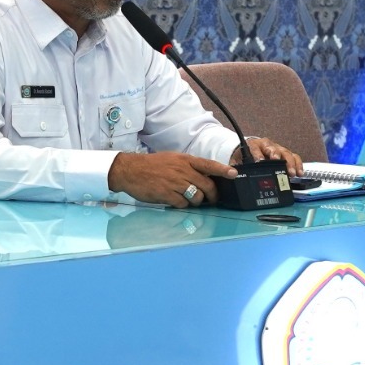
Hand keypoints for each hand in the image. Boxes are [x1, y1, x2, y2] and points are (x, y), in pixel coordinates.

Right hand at [108, 151, 237, 207]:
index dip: (223, 170)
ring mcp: (175, 183)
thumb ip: (187, 167)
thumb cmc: (151, 165)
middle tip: (212, 200)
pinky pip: (182, 204)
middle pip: (207, 186)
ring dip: (195, 201)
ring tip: (187, 199)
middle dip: (212, 196)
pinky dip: (181, 205)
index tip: (234, 174)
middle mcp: (182, 170)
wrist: (130, 170)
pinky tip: (173, 200)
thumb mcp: (172, 159)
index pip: (209, 165)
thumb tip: (202, 178)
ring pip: (197, 197)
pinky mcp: (167, 194)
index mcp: (185, 160)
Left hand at [230, 137, 303, 176]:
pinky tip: (299, 173)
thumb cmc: (245, 156)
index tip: (259, 161)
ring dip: (290, 163)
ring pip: (286, 152)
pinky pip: (294, 157)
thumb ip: (236, 166)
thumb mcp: (238, 160)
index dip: (257, 154)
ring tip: (292, 173)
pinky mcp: (285, 154)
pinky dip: (298, 164)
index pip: (255, 148)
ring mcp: (277, 149)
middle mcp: (267, 145)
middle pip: (274, 149)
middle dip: (276, 156)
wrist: (250, 149)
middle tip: (278, 163)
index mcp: (254, 145)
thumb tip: (233, 174)